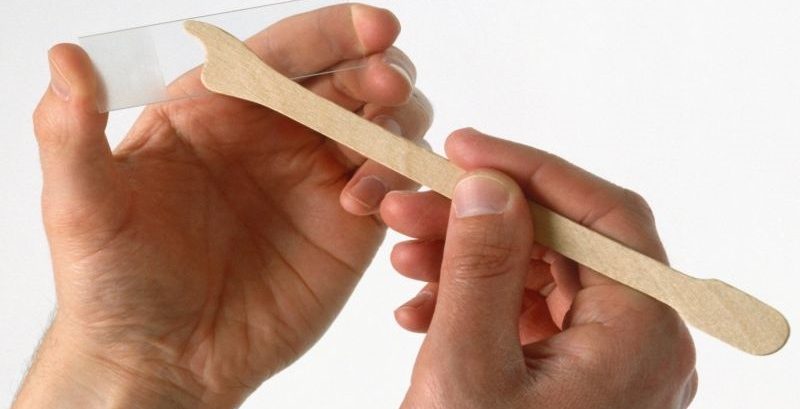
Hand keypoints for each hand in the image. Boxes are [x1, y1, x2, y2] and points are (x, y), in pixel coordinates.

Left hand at [15, 4, 431, 407]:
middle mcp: (276, 134)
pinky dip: (400, 182)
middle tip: (388, 81)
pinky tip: (372, 204)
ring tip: (385, 142)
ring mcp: (317, 178)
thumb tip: (64, 59)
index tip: (370, 25)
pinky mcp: (349, 227)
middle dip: (377, 69)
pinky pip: (393, 187)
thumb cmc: (115, 284)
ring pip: (382, 124)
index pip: (278, 53)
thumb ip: (71, 131)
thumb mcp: (82, 206)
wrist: (160, 362)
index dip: (327, 33)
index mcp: (218, 108)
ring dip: (398, 121)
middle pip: (344, 79)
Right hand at [381, 129, 696, 407]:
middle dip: (480, 217)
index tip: (464, 148)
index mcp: (641, 336)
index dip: (532, 169)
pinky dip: (476, 301)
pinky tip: (420, 307)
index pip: (603, 215)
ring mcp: (607, 365)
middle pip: (565, 244)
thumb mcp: (469, 367)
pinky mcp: (573, 382)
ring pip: (542, 277)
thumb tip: (491, 184)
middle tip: (408, 203)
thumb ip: (483, 267)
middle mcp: (640, 345)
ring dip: (469, 257)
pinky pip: (528, 317)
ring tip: (401, 257)